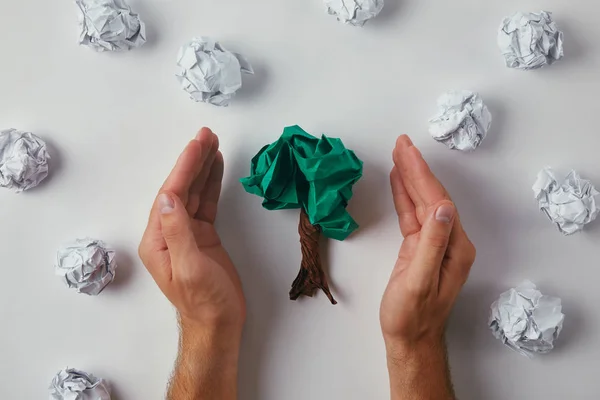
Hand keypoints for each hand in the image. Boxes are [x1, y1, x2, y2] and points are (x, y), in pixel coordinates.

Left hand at [139, 128, 245, 334]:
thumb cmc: (204, 302)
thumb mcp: (189, 268)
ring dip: (203, 168)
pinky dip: (212, 184)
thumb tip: (168, 197)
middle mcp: (168, 232)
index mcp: (157, 240)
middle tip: (206, 135)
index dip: (185, 168)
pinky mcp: (203, 236)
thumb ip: (177, 232)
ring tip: (213, 144)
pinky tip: (217, 168)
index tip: (198, 145)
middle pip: (181, 188)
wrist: (219, 323)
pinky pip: (206, 203)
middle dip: (193, 161)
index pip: (171, 195)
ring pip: (194, 193)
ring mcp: (186, 233)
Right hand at [380, 135, 474, 352]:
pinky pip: (411, 215)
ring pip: (421, 202)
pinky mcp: (418, 248)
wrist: (409, 338)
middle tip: (401, 142)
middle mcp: (449, 241)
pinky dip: (404, 196)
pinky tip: (398, 181)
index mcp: (455, 247)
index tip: (406, 150)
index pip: (437, 201)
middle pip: (431, 196)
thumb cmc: (412, 316)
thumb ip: (432, 244)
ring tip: (398, 153)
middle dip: (416, 168)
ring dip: (409, 177)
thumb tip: (442, 207)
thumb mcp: (420, 281)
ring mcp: (434, 244)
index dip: (421, 174)